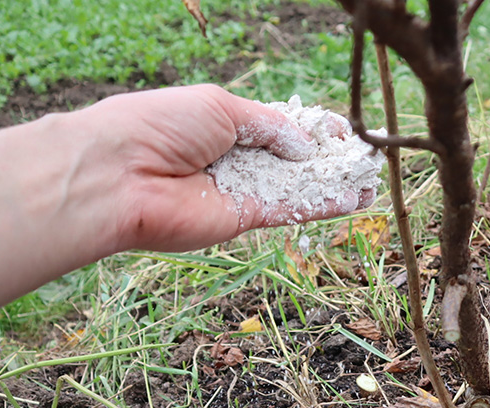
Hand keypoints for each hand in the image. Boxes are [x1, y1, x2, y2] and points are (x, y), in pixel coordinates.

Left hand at [70, 85, 375, 252]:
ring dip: (334, 185)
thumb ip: (269, 125)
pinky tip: (353, 200)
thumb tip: (306, 145)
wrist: (119, 176)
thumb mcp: (220, 106)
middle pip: (292, 160)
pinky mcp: (244, 220)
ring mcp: (241, 190)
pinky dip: (322, 206)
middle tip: (365, 158)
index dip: (311, 128)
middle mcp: (235, 158)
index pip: (278, 126)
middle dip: (329, 159)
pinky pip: (291, 211)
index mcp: (224, 122)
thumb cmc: (158, 126)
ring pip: (297, 188)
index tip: (343, 131)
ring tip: (371, 181)